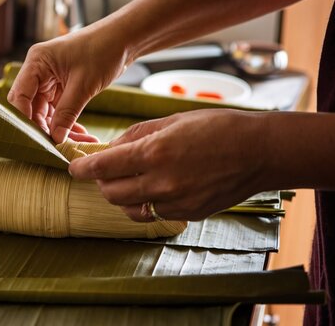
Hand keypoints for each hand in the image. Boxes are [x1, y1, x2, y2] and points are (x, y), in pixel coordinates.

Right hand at [7, 30, 126, 142]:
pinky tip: (81, 134)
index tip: (37, 139)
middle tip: (57, 147)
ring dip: (60, 129)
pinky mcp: (62, 87)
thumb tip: (55, 139)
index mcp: (37, 62)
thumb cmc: (103, 50)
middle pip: (30, 107)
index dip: (25, 119)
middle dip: (44, 128)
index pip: (19, 96)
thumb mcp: (83, 85)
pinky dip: (68, 122)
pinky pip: (59, 110)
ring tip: (78, 142)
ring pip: (46, 112)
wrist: (124, 39)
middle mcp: (39, 71)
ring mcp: (50, 80)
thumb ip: (66, 113)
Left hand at [68, 109, 268, 220]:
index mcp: (154, 153)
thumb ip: (137, 135)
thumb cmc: (218, 128)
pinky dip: (142, 204)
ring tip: (127, 179)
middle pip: (111, 192)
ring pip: (128, 208)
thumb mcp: (172, 120)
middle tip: (105, 170)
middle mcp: (161, 182)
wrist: (259, 152)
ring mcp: (174, 202)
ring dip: (119, 195)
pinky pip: (152, 214)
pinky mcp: (187, 214)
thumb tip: (112, 147)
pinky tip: (149, 190)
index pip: (104, 167)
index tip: (74, 167)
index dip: (83, 168)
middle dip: (101, 181)